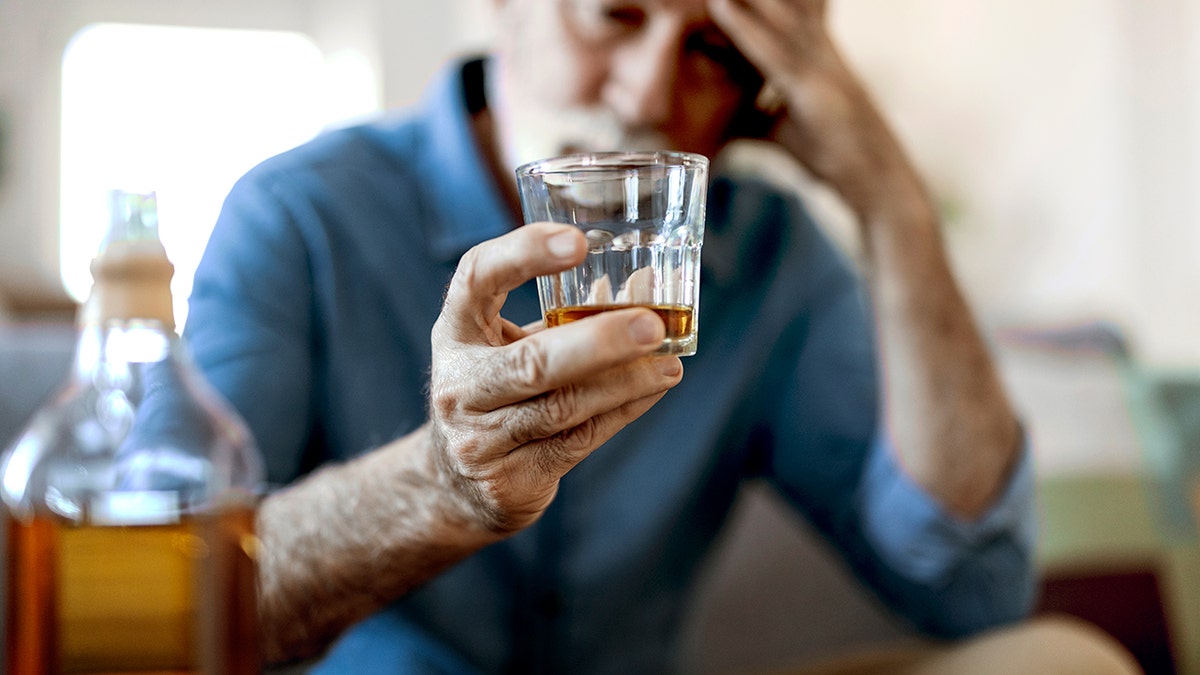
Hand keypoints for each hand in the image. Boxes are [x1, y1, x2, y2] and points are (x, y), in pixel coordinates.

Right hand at [428, 222, 683, 533]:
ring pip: (563, 407)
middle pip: (532, 362)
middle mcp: (459, 384)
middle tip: (652, 325)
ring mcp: (478, 438)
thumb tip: (646, 282)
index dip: (524, 254)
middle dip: (599, 343)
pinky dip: (622, 411)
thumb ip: (567, 315)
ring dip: (625, 382)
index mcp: (456, 330)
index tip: (578, 241)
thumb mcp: (511, 343)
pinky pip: (578, 440)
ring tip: (668, 362)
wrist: (455, 485)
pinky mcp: (508, 480)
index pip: (477, 278)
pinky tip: (653, 389)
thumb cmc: (496, 391)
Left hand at [710, 0, 919, 216]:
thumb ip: (749, 111)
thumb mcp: (778, 127)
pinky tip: (720, 5)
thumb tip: (710, 117)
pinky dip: (746, 27)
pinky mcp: (814, 93)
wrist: (875, 183)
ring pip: (777, 11)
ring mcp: (818, 67)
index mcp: (813, 50)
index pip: (784, 2)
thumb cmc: (830, 154)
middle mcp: (817, 48)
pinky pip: (775, 52)